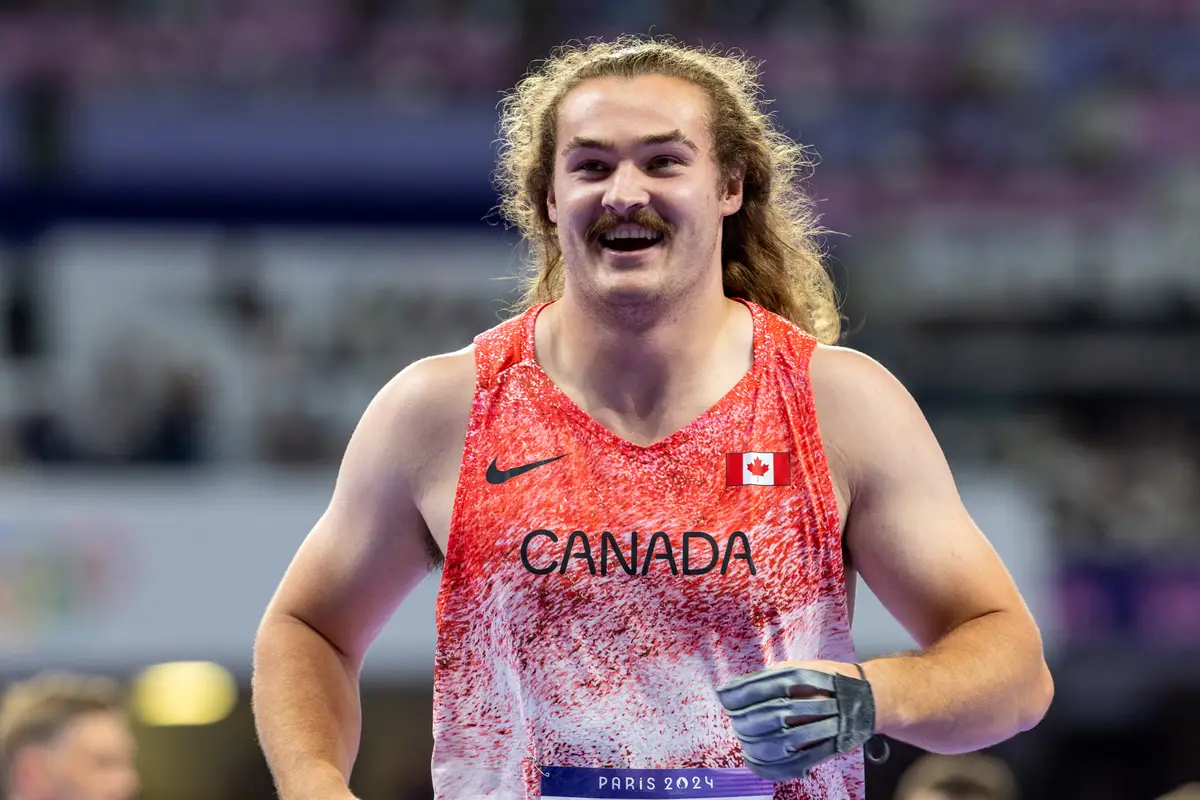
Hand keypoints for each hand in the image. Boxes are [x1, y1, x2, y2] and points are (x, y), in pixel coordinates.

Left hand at [716, 660, 878, 780]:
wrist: (869, 696)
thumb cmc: (828, 680)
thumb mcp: (799, 666)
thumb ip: (769, 677)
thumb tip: (736, 688)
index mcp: (800, 678)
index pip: (758, 688)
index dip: (735, 696)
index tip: (724, 698)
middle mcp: (810, 701)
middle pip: (764, 717)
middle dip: (742, 722)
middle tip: (735, 722)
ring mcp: (820, 726)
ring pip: (777, 742)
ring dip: (753, 746)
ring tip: (744, 743)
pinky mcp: (827, 748)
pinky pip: (794, 764)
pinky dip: (770, 768)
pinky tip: (756, 763)